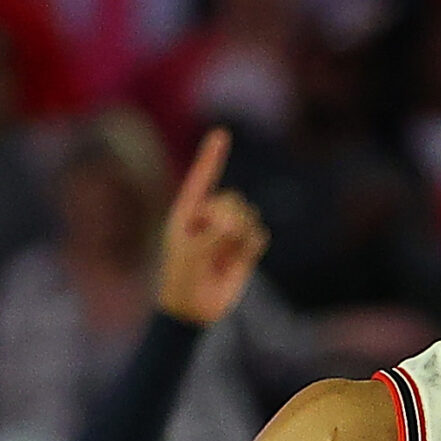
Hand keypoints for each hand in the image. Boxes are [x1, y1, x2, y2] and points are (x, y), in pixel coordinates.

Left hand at [154, 129, 267, 325]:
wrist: (193, 308)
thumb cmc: (182, 276)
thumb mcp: (191, 252)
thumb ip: (213, 232)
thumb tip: (239, 222)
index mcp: (189, 210)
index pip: (202, 178)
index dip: (212, 156)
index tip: (222, 133)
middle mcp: (210, 216)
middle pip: (231, 200)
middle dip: (226, 220)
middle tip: (212, 244)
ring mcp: (228, 231)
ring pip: (248, 216)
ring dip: (238, 236)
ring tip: (222, 257)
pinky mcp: (245, 247)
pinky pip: (259, 234)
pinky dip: (251, 246)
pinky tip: (238, 260)